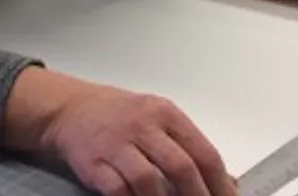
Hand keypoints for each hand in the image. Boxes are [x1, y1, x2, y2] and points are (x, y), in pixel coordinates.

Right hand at [42, 79, 236, 195]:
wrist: (71, 110)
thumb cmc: (118, 116)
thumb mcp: (158, 120)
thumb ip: (188, 147)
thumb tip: (226, 180)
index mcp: (165, 113)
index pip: (204, 151)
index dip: (220, 183)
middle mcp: (143, 126)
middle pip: (181, 166)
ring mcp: (117, 144)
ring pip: (149, 180)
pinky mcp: (94, 163)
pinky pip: (118, 189)